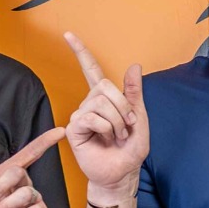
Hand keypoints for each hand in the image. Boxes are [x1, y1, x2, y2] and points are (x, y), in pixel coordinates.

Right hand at [62, 33, 148, 202]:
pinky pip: (91, 117)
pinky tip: (106, 140)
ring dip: (118, 122)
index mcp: (105, 98)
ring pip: (100, 102)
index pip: (91, 70)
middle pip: (105, 86)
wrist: (122, 173)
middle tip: (128, 126)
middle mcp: (89, 103)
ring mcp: (80, 115)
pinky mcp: (74, 128)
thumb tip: (134, 65)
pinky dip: (106, 129)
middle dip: (123, 106)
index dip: (80, 51)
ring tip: (117, 136)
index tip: (68, 34)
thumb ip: (135, 93)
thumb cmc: (130, 149)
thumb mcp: (140, 118)